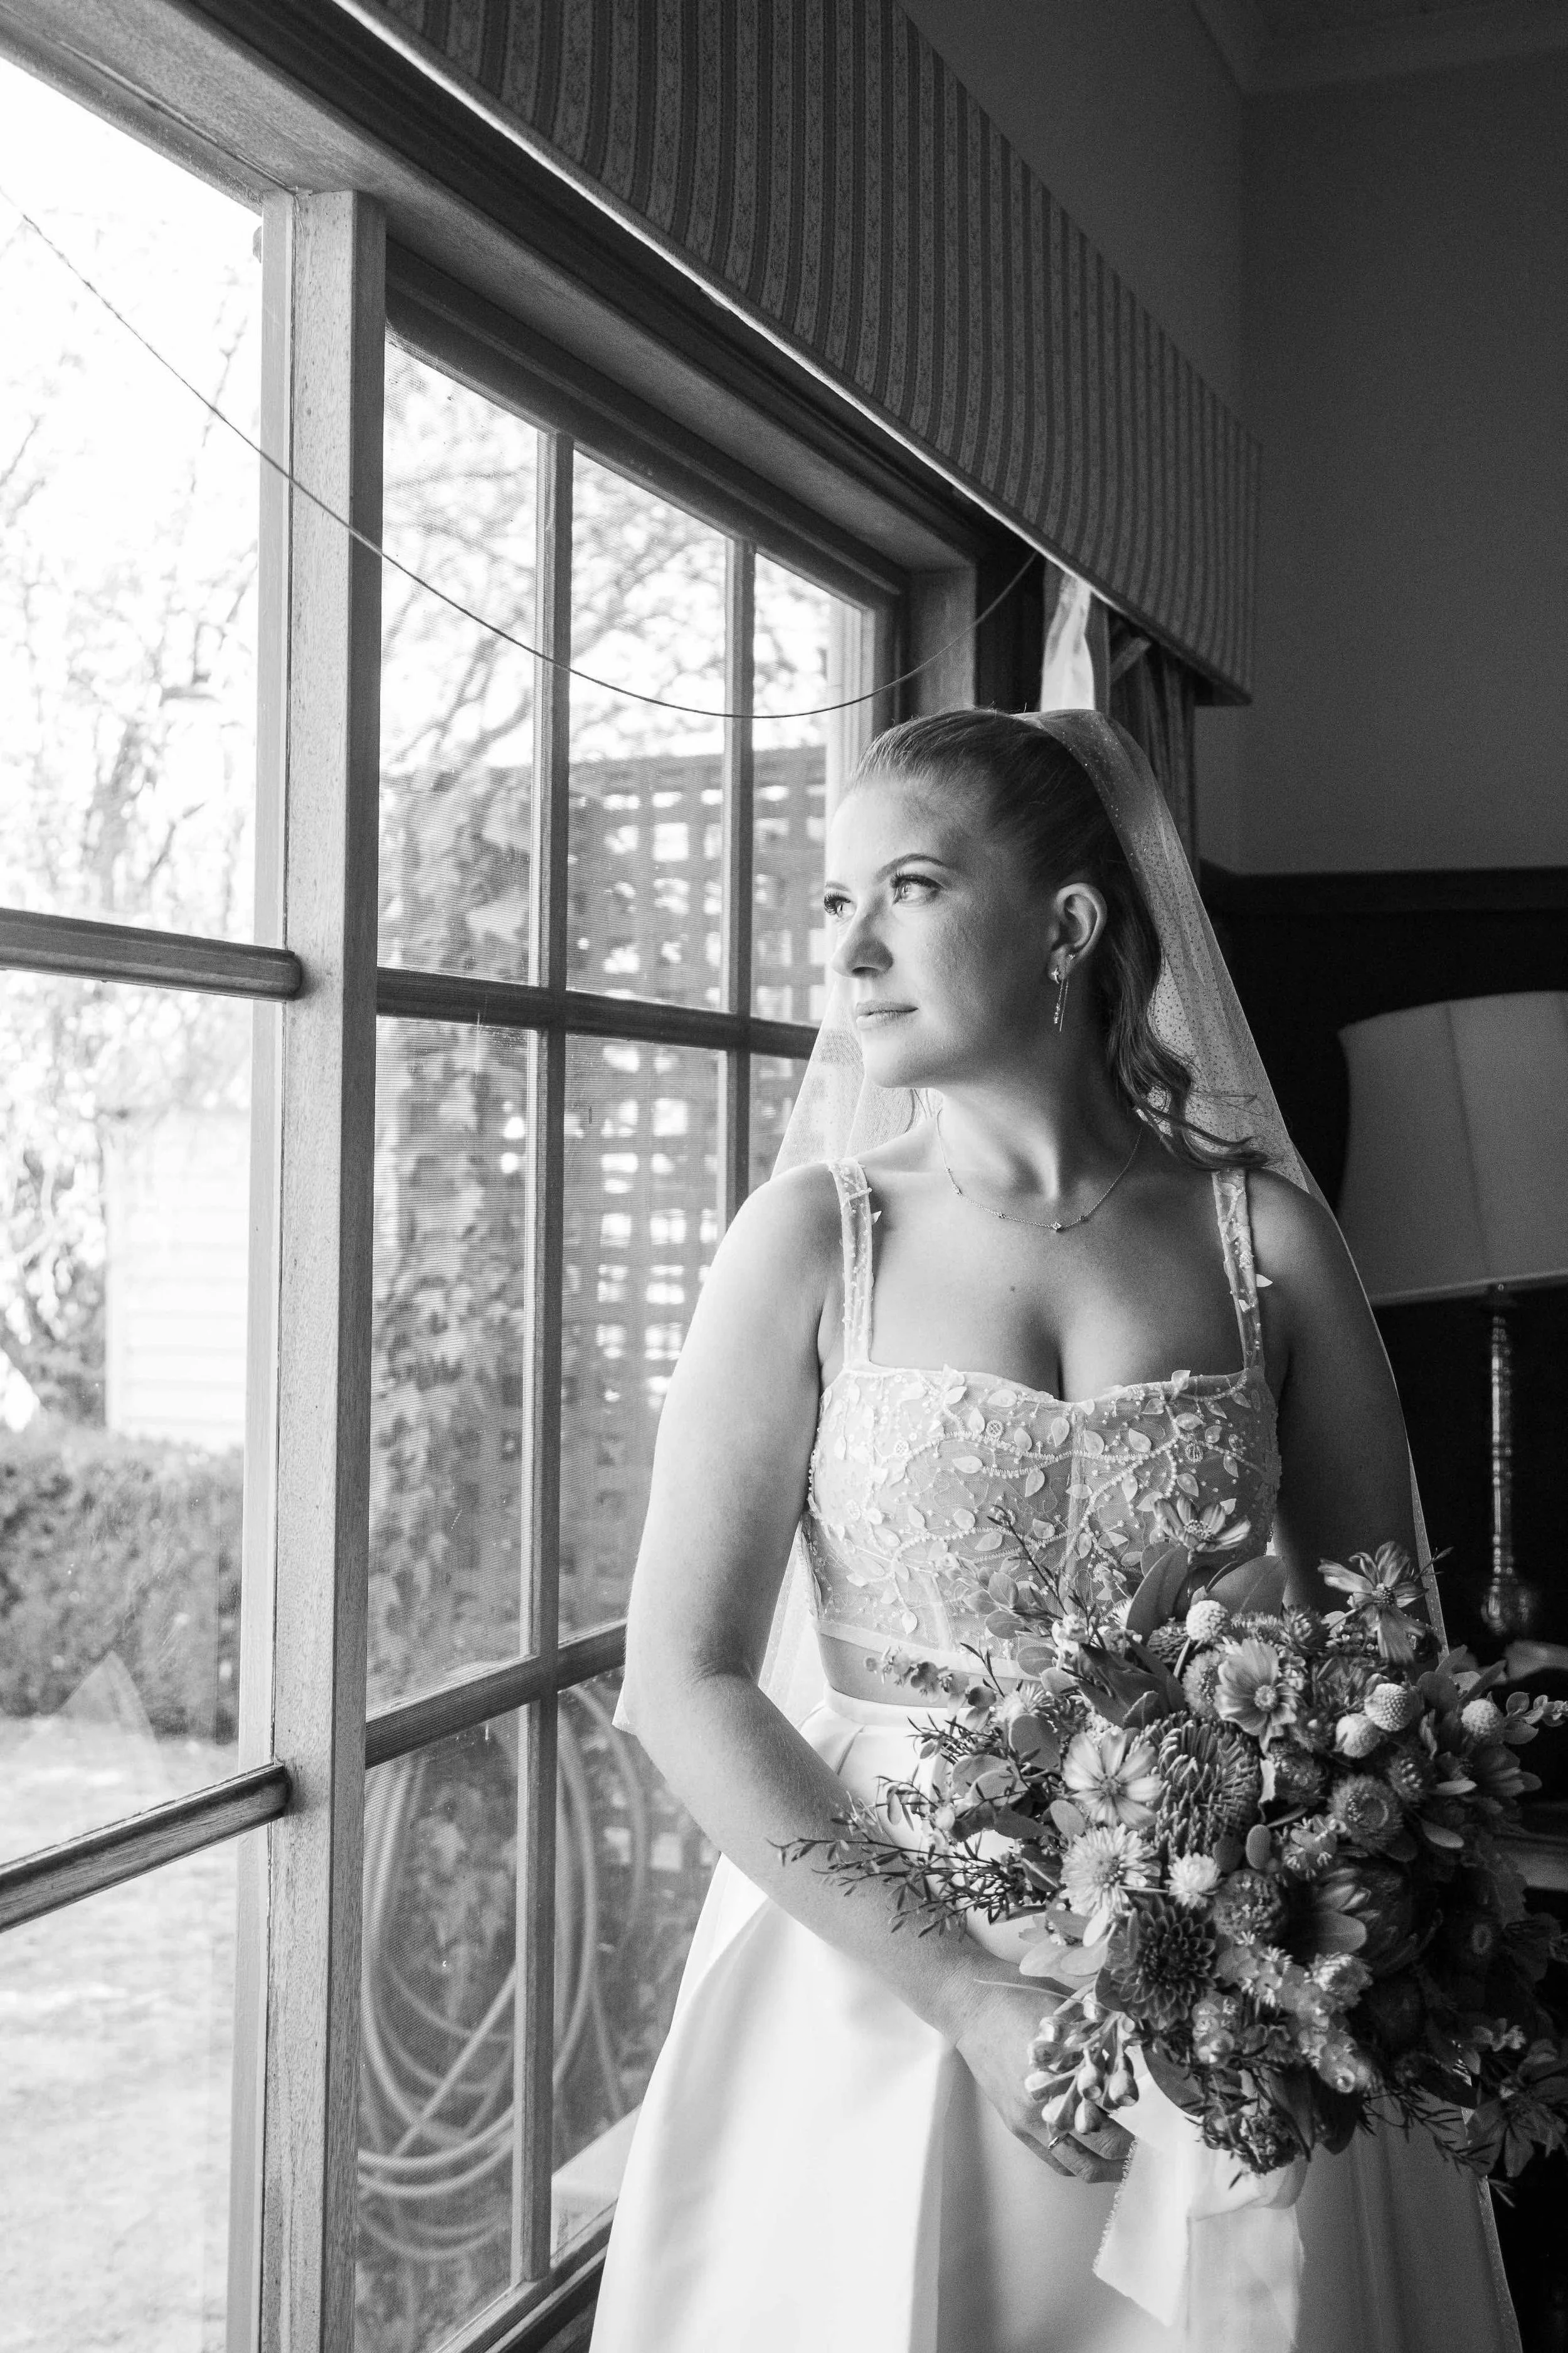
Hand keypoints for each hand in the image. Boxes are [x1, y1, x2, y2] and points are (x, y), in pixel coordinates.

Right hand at [950, 1977, 1132, 2182]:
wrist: (971, 2004)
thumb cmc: (1021, 1997)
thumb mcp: (1070, 2010)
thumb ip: (1100, 2038)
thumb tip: (1134, 2055)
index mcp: (1064, 2077)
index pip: (1112, 2120)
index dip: (1138, 2132)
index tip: (1158, 2134)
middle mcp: (1046, 2107)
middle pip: (1097, 2152)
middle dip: (1126, 2159)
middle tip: (1148, 2155)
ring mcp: (1027, 2119)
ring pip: (1073, 2165)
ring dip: (1102, 2169)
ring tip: (1124, 2163)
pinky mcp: (1014, 2123)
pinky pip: (1050, 2157)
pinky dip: (1074, 2161)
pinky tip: (1090, 2153)